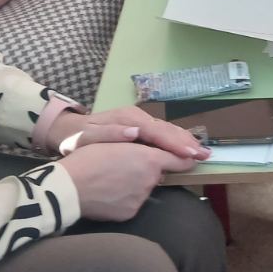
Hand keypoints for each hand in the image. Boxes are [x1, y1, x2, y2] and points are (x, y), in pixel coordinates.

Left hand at [46, 104, 209, 162]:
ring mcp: (139, 120)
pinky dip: (176, 139)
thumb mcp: (87, 138)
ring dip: (185, 140)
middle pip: (166, 129)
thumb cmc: (77, 138)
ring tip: (201, 151)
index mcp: (127, 119)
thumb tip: (134, 132)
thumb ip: (110, 135)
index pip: (157, 131)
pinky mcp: (139, 125)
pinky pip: (162, 132)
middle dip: (186, 142)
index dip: (175, 143)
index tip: (191, 154)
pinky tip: (186, 147)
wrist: (68, 129)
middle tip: (205, 154)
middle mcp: (137, 117)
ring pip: (167, 129)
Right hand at [56, 142, 201, 220]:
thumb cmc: (87, 157)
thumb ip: (139, 144)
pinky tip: (108, 193)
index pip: (179, 159)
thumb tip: (153, 145)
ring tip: (110, 178)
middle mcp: (150, 180)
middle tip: (124, 165)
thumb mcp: (112, 140)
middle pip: (156, 173)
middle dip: (147, 168)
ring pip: (144, 188)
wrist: (67, 187)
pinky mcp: (130, 213)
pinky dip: (125, 197)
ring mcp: (141, 198)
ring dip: (135, 183)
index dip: (187, 157)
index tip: (198, 157)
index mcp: (148, 158)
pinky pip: (133, 202)